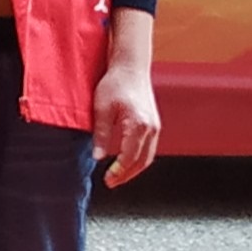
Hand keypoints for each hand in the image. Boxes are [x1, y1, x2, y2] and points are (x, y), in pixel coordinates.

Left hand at [92, 59, 162, 187]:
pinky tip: (126, 161)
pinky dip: (139, 159)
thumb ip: (101, 134)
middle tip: (112, 182)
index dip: (119, 171)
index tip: (108, 179)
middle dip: (127, 175)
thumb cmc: (115, 84)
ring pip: (148, 157)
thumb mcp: (101, 109)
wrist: (131, 68)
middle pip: (142, 161)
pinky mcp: (153, 124)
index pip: (129, 157)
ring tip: (118, 176)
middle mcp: (151, 128)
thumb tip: (97, 157)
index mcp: (138, 125)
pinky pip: (149, 148)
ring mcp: (154, 126)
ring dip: (134, 169)